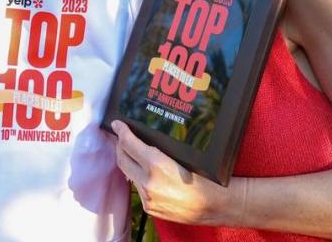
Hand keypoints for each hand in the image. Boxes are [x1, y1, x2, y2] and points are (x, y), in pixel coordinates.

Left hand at [111, 120, 232, 225]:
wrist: (213, 205)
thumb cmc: (204, 177)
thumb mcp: (183, 156)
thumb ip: (158, 148)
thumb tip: (143, 138)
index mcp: (157, 165)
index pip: (129, 144)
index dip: (121, 132)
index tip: (118, 124)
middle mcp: (148, 182)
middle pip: (122, 159)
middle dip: (120, 146)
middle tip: (122, 136)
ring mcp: (147, 197)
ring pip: (129, 174)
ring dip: (129, 162)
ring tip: (134, 153)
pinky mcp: (149, 208)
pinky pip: (138, 188)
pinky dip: (139, 178)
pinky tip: (145, 172)